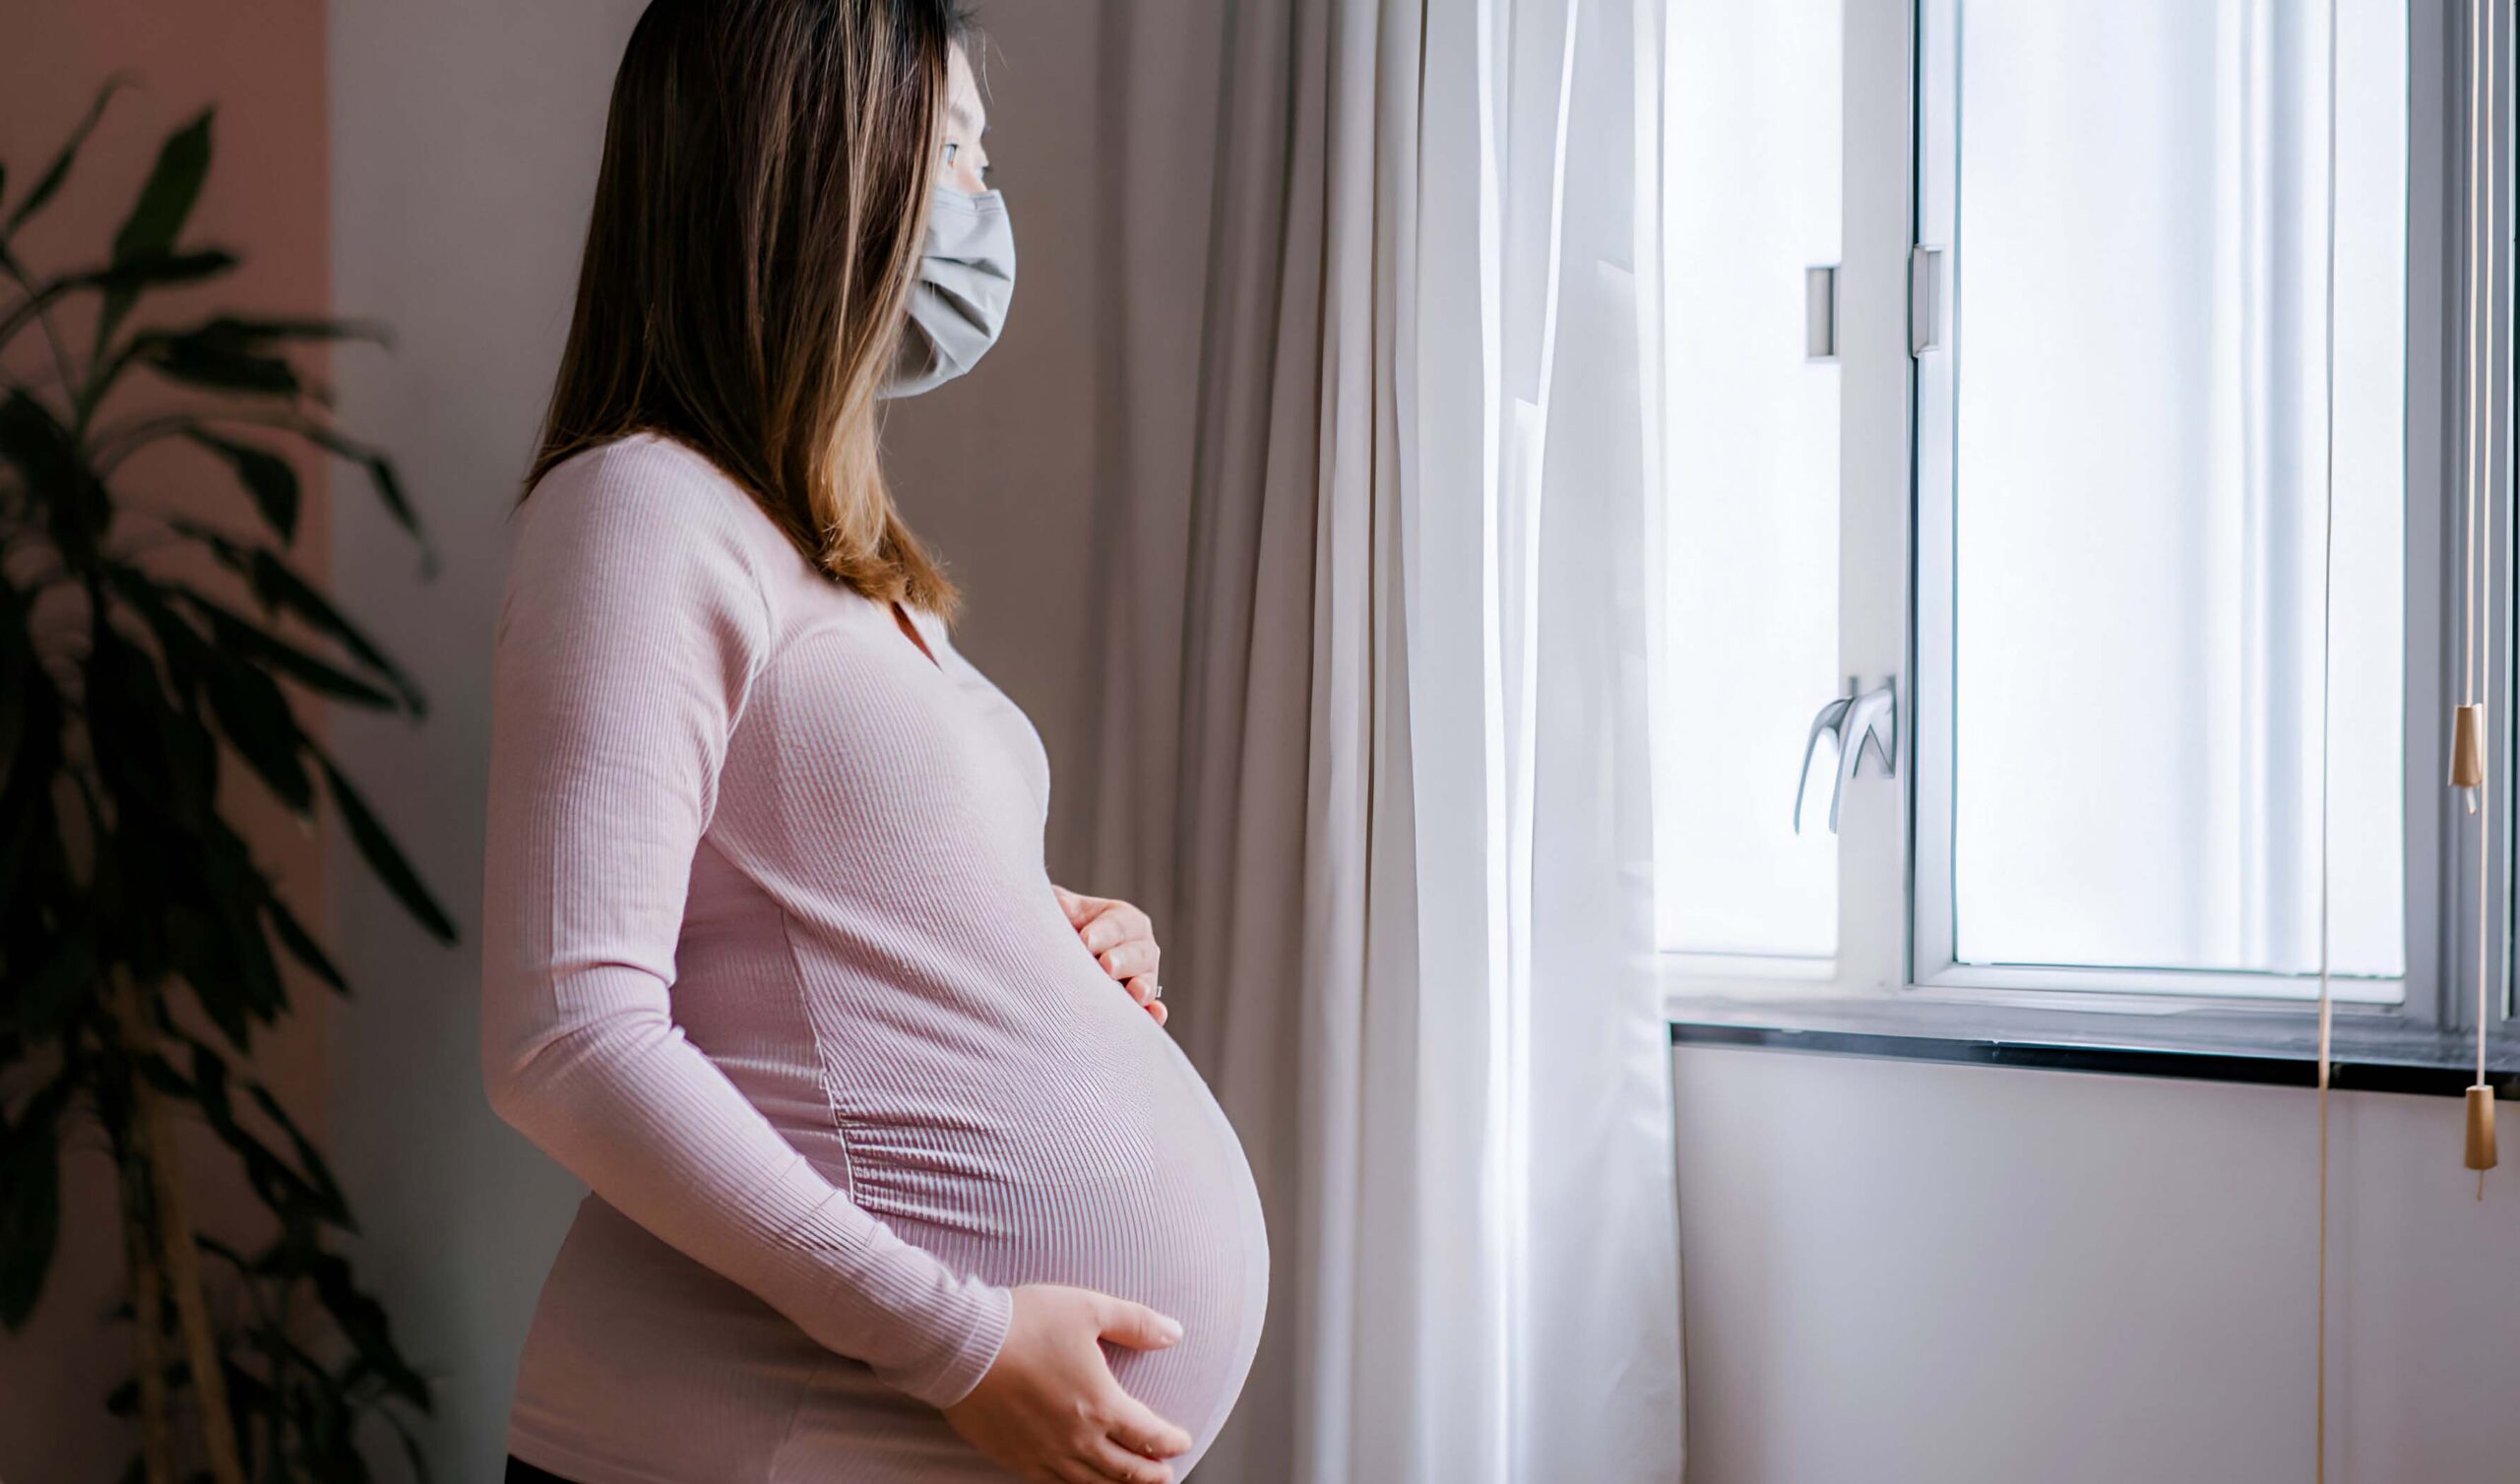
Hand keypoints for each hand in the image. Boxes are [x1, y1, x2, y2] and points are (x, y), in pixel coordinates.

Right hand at [941, 1284, 1194, 1482]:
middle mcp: (1077, 1439)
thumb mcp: (1089, 1308)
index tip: (1182, 1441)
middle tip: (1165, 1475)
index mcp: (1101, 1405)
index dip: (1170, 1441)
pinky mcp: (1015, 1458)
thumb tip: (1174, 1333)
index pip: (1148, 1435)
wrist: (961, 1345)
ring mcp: (1044, 1454)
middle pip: (1125, 1471)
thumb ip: (1135, 1323)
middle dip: (1151, 1475)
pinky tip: (1080, 1483)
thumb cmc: (1025, 1323)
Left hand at [1053, 886, 1165, 1027]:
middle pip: (1138, 952)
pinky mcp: (1140, 1004)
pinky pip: (1151, 1010)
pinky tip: (1154, 1015)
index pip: (1118, 924)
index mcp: (1123, 919)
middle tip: (1107, 965)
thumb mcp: (1064, 912)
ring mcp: (1143, 976)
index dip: (1104, 933)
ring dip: (1142, 986)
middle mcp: (1139, 947)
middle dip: (1123, 959)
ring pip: (1148, 980)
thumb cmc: (1065, 929)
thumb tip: (1060, 905)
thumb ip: (1063, 907)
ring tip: (1134, 992)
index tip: (1086, 941)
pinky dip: (1154, 1013)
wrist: (1063, 958)